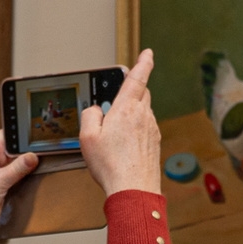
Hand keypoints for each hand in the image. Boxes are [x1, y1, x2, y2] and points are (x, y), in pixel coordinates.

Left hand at [0, 130, 38, 238]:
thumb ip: (17, 168)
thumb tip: (33, 156)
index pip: (8, 135)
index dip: (22, 136)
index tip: (37, 142)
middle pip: (16, 150)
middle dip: (27, 155)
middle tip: (39, 160)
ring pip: (18, 166)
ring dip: (26, 170)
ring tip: (33, 173)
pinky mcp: (1, 186)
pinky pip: (17, 179)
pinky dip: (24, 181)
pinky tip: (28, 184)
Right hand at [80, 50, 160, 195]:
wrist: (134, 190)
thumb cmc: (111, 166)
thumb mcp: (88, 137)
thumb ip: (90, 115)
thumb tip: (96, 110)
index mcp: (127, 109)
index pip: (138, 78)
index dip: (143, 62)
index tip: (148, 53)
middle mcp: (144, 116)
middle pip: (142, 93)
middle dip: (132, 90)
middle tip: (118, 98)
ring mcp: (152, 130)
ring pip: (144, 112)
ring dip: (132, 113)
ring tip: (115, 131)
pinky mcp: (155, 143)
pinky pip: (146, 128)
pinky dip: (136, 129)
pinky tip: (124, 144)